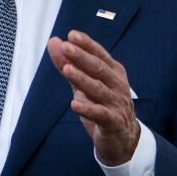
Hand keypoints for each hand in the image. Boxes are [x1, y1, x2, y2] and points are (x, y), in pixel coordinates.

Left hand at [46, 30, 138, 165]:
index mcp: (112, 73)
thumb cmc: (102, 106)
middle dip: (82, 57)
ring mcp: (116, 104)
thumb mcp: (84, 84)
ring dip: (82, 79)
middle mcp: (117, 85)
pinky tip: (74, 104)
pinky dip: (87, 109)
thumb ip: (69, 64)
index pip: (100, 55)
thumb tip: (53, 42)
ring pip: (98, 89)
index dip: (87, 45)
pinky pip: (100, 114)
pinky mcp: (113, 122)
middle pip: (99, 69)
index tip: (71, 35)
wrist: (123, 139)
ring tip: (67, 69)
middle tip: (66, 46)